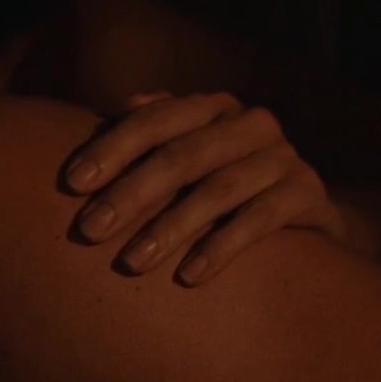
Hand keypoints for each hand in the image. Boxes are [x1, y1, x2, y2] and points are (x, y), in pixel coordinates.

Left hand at [63, 92, 344, 284]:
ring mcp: (284, 156)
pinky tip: (188, 276)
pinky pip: (261, 219)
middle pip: (181, 156)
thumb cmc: (222, 188)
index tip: (71, 184)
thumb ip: (154, 136)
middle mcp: (250, 123)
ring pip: (219, 190)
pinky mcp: (309, 193)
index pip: (154, 120)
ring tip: (131, 263)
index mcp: (211, 108)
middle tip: (88, 230)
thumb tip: (126, 105)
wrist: (303, 220)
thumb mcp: (186, 162)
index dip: (111, 149)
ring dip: (170, 227)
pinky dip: (222, 247)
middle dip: (130, 194)